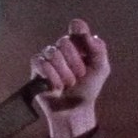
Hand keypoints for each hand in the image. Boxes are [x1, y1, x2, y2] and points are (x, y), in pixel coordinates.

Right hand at [30, 18, 108, 137]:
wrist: (75, 110)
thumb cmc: (88, 88)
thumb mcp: (101, 69)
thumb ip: (99, 50)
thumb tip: (90, 36)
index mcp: (78, 44)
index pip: (77, 27)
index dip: (79, 32)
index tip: (84, 42)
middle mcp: (62, 48)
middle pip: (64, 42)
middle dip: (75, 62)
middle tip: (80, 76)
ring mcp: (48, 57)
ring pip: (52, 53)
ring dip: (64, 73)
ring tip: (68, 84)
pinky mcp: (37, 69)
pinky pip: (41, 63)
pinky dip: (52, 77)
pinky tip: (57, 87)